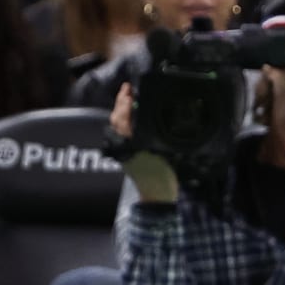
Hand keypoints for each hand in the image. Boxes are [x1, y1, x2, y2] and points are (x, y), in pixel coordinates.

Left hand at [111, 83, 177, 203]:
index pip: (123, 120)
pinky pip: (120, 131)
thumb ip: (161, 136)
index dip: (124, 104)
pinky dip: (123, 119)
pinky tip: (132, 113)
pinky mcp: (125, 152)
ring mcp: (123, 149)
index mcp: (132, 145)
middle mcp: (124, 146)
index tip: (129, 91)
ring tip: (129, 96)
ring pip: (116, 125)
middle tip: (128, 88)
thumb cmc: (164, 178)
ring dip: (121, 109)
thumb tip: (158, 114)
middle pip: (116, 120)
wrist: (157, 196)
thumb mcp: (168, 155)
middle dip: (121, 102)